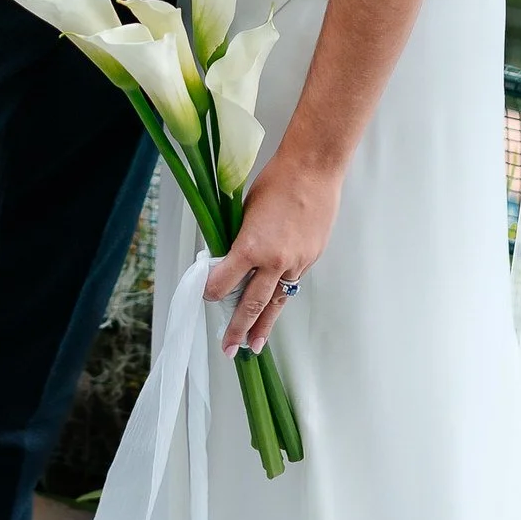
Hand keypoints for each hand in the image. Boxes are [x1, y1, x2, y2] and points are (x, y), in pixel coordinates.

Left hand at [204, 155, 341, 356]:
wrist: (313, 170)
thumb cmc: (276, 181)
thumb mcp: (246, 211)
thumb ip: (239, 239)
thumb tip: (229, 257)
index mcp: (251, 246)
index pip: (224, 282)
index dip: (212, 291)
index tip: (207, 297)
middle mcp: (274, 261)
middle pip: (252, 304)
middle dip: (238, 328)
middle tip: (229, 349)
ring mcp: (295, 262)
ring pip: (276, 301)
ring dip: (264, 324)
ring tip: (254, 345)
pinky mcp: (310, 259)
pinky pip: (292, 283)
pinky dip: (281, 297)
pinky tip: (275, 308)